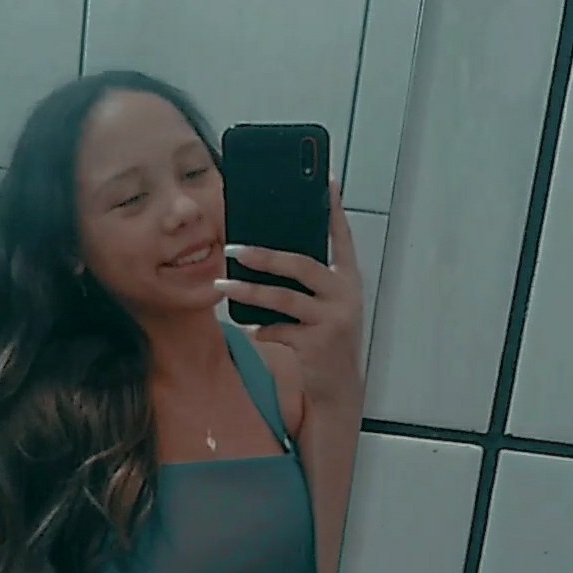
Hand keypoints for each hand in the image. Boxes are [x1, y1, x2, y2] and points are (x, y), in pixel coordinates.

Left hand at [216, 179, 363, 405]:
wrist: (337, 389)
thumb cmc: (324, 340)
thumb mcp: (324, 307)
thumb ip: (307, 283)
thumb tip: (262, 253)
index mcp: (349, 281)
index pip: (343, 239)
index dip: (335, 211)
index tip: (327, 182)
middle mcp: (346, 296)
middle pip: (302, 266)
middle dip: (265, 256)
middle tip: (234, 249)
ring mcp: (334, 320)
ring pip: (283, 298)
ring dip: (248, 291)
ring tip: (223, 286)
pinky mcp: (318, 344)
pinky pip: (278, 329)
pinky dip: (262, 328)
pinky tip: (252, 328)